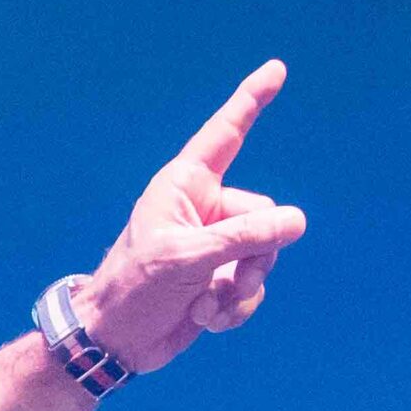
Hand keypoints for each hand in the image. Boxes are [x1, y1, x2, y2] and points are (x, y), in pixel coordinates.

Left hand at [76, 60, 309, 374]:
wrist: (114, 342)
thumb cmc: (134, 290)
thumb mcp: (188, 259)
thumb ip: (244, 238)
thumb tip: (296, 222)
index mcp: (185, 186)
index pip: (226, 134)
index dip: (251, 101)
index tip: (276, 69)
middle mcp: (204, 209)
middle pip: (265, 216)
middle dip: (254, 254)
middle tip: (219, 281)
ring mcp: (214, 245)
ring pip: (265, 255)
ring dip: (243, 288)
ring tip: (207, 304)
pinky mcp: (218, 277)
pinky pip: (254, 286)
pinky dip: (236, 308)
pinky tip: (205, 320)